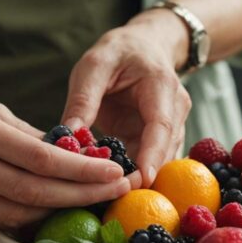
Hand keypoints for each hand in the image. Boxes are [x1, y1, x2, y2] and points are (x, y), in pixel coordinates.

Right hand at [0, 85, 131, 231]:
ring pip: (15, 215)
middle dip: (80, 196)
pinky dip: (23, 217)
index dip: (81, 170)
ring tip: (88, 202)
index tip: (114, 171)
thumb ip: (26, 133)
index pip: (39, 158)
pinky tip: (46, 209)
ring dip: (56, 212)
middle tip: (114, 192)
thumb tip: (74, 154)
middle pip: (32, 193)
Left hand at [62, 12, 191, 186]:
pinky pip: (147, 161)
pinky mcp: (158, 139)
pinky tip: (109, 186)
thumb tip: (66, 137)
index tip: (142, 179)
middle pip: (163, 150)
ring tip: (106, 195)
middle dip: (141, 175)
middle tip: (111, 197)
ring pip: (157, 160)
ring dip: (135, 177)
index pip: (161, 126)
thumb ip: (83, 100)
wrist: (143, 46)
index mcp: (161, 86)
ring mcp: (171, 126)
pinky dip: (130, 173)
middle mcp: (175, 109)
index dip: (152, 155)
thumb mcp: (93, 66)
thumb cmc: (118, 52)